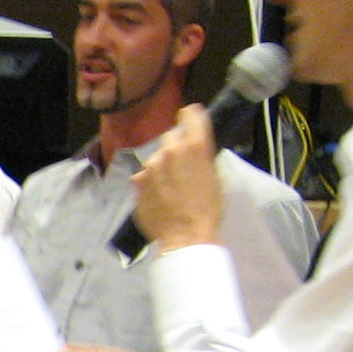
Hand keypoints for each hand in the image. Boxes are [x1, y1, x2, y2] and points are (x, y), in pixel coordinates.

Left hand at [132, 105, 224, 253]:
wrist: (185, 236)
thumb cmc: (208, 209)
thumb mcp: (214, 177)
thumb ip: (202, 157)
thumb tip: (195, 150)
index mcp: (195, 146)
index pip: (190, 115)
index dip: (190, 115)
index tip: (189, 117)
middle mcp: (170, 150)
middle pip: (170, 135)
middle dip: (175, 144)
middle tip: (181, 162)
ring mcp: (151, 166)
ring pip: (156, 157)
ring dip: (161, 166)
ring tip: (170, 186)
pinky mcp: (138, 181)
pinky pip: (144, 175)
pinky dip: (150, 181)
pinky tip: (158, 196)